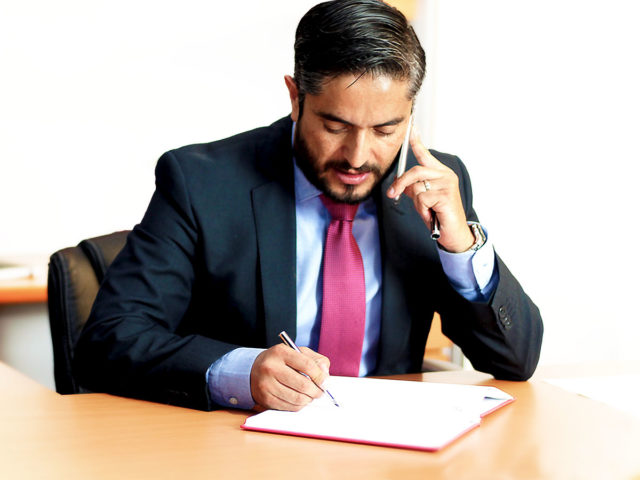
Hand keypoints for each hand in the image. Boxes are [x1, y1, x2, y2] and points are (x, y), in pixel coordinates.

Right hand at [250, 344, 329, 410]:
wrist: (254, 370)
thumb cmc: (281, 361)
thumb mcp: (297, 353)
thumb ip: (315, 360)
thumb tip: (325, 375)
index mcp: (280, 352)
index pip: (307, 365)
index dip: (320, 376)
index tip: (325, 382)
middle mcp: (271, 367)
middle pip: (303, 384)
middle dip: (316, 391)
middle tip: (320, 392)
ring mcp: (266, 384)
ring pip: (297, 398)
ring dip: (308, 399)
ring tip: (310, 396)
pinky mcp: (265, 398)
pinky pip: (289, 406)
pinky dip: (299, 405)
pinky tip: (299, 399)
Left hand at [386, 128, 473, 252]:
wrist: (453, 233)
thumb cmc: (439, 216)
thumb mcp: (422, 200)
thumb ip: (413, 188)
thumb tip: (399, 182)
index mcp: (439, 173)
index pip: (425, 155)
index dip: (416, 142)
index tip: (411, 129)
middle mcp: (445, 175)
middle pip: (416, 171)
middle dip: (401, 183)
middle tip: (393, 194)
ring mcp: (447, 184)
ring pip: (417, 187)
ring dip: (417, 203)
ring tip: (428, 211)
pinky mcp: (446, 195)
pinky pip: (422, 199)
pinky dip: (422, 210)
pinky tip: (432, 215)